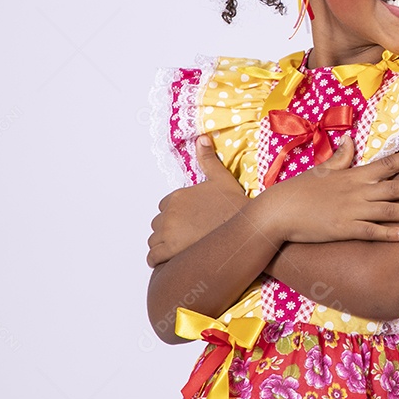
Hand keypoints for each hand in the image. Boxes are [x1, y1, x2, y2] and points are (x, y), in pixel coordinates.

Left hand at [146, 135, 247, 267]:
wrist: (245, 227)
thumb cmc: (234, 204)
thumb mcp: (221, 178)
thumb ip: (207, 159)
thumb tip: (201, 138)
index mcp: (177, 196)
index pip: (164, 208)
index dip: (175, 216)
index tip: (188, 222)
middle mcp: (168, 213)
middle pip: (158, 224)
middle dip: (168, 231)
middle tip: (187, 237)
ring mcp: (168, 232)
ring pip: (154, 241)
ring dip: (163, 246)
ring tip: (181, 249)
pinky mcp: (170, 250)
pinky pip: (153, 257)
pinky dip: (158, 260)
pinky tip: (171, 260)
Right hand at [262, 137, 398, 243]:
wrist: (277, 211)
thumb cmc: (297, 190)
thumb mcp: (320, 169)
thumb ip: (340, 158)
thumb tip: (351, 141)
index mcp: (352, 175)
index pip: (387, 164)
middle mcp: (357, 191)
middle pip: (396, 188)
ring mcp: (351, 211)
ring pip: (390, 211)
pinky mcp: (344, 229)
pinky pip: (372, 231)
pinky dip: (390, 233)